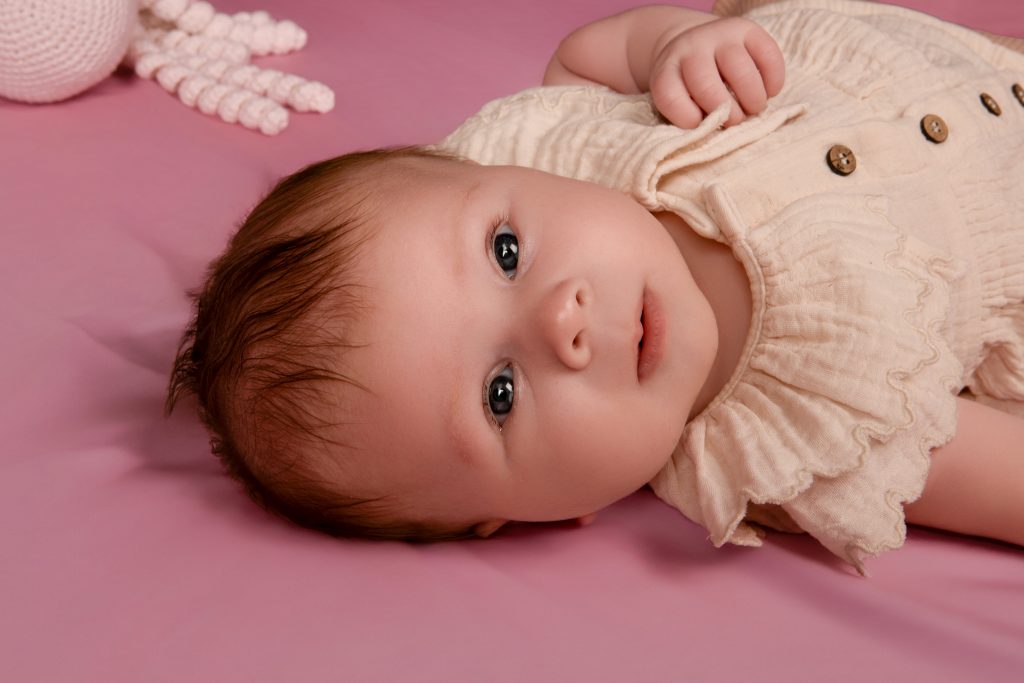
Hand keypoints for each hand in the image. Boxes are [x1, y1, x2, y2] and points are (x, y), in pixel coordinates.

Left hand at [648, 17, 784, 128]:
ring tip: (754, 109)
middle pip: (707, 86)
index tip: (702, 126)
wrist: (694, 44)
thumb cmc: (688, 87)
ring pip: (741, 71)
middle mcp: (691, 49)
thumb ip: (691, 117)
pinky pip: (767, 55)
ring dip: (753, 99)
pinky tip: (770, 91)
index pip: (670, 98)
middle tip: (736, 122)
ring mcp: (720, 35)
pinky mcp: (748, 29)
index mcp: (667, 72)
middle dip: (727, 114)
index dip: (688, 119)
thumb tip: (717, 136)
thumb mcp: (679, 100)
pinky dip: (773, 80)